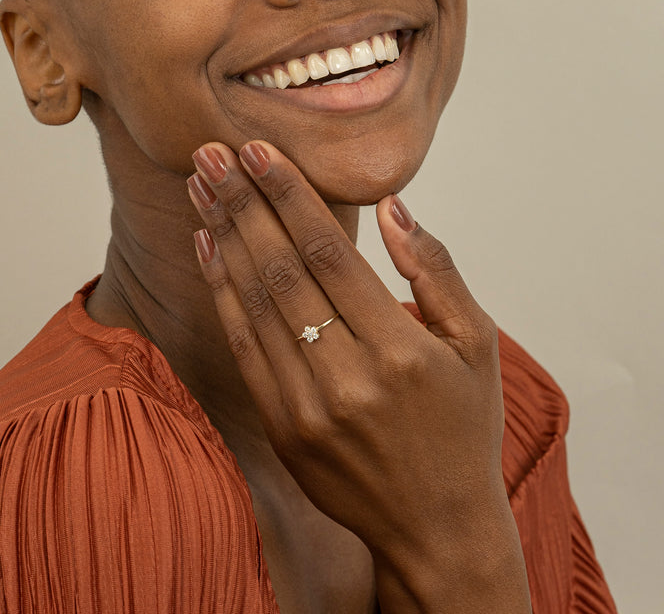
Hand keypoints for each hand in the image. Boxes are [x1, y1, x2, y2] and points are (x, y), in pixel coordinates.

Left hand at [187, 141, 530, 611]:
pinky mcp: (283, 427)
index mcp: (402, 348)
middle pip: (281, 269)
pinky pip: (244, 347)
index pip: (328, 251)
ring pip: (254, 302)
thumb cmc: (462, 426)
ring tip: (201, 188)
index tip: (258, 150)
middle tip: (211, 153)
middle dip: (243, 203)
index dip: (288, 195)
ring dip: (224, 237)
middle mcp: (348, 376)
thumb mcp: (477, 344)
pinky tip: (208, 249)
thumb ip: (436, 269)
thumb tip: (393, 208)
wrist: (437, 529)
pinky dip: (222, 293)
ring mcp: (308, 407)